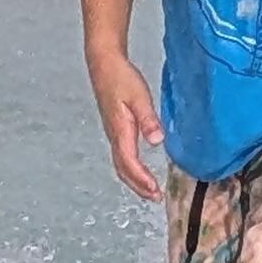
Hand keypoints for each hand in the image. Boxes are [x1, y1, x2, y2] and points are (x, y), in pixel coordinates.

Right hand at [91, 52, 166, 201]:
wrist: (104, 65)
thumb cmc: (121, 79)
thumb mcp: (139, 97)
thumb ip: (148, 119)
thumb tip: (157, 141)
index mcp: (120, 131)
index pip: (129, 163)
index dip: (141, 179)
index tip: (154, 191)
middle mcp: (114, 136)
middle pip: (123, 169)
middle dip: (138, 186)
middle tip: (154, 197)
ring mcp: (113, 134)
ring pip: (121, 164)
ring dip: (134, 180)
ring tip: (149, 190)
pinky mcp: (115, 129)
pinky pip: (121, 156)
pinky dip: (131, 168)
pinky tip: (140, 169)